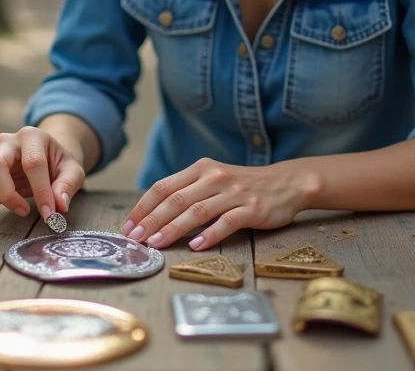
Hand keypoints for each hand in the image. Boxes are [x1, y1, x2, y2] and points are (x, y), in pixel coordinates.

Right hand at [0, 127, 85, 218]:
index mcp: (33, 137)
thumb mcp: (74, 170)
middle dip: (7, 193)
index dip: (40, 191)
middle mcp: (9, 142)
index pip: (33, 164)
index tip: (49, 213)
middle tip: (24, 210)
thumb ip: (68, 185)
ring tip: (2, 203)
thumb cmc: (59, 162)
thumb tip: (58, 205)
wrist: (48, 154)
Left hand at [121, 158, 321, 250]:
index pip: (164, 187)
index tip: (128, 225)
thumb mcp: (213, 179)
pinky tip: (195, 246)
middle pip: (176, 200)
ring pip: (196, 211)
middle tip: (136, 239)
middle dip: (152, 220)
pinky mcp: (251, 208)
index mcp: (200, 168)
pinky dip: (210, 235)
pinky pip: (226, 222)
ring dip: (173, 229)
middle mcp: (214, 177)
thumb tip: (153, 215)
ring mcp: (233, 193)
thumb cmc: (243, 185)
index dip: (143, 207)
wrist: (286, 182)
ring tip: (156, 244)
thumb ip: (188, 191)